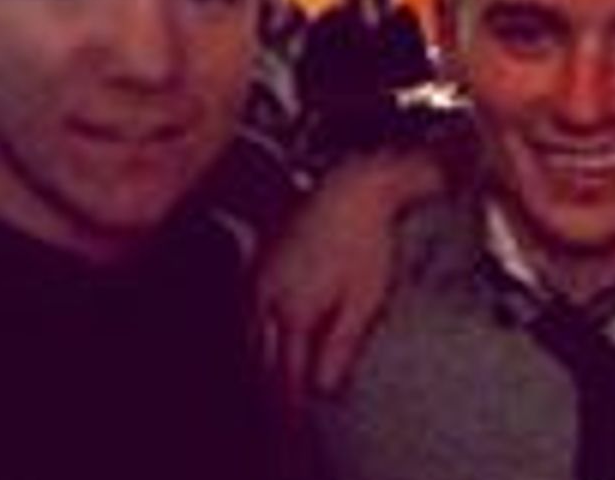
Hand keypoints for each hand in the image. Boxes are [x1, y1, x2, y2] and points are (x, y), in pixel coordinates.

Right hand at [257, 148, 443, 408]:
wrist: (352, 185)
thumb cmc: (367, 240)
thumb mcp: (365, 298)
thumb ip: (341, 346)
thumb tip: (322, 390)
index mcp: (293, 312)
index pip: (286, 376)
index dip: (290, 408)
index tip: (297, 429)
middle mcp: (266, 299)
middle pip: (262, 362)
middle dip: (271, 393)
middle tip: (283, 417)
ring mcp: (257, 278)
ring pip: (251, 338)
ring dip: (260, 365)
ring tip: (272, 386)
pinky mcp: (258, 261)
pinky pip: (247, 312)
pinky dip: (254, 335)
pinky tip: (265, 339)